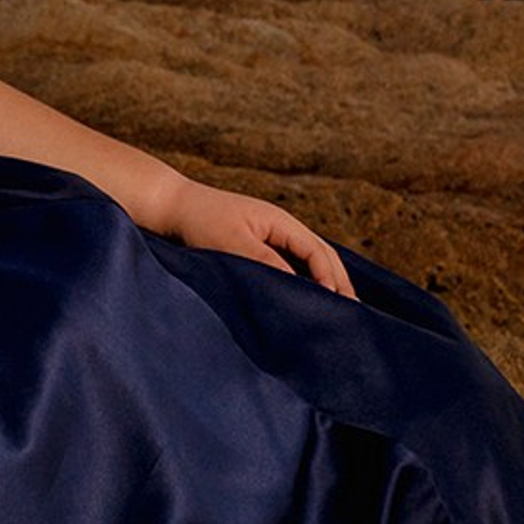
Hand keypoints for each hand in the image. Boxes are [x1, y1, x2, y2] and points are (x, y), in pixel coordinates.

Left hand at [159, 179, 355, 298]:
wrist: (170, 208)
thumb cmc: (199, 221)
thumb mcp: (232, 242)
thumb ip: (265, 262)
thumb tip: (297, 286)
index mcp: (281, 222)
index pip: (318, 251)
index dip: (330, 278)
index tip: (336, 305)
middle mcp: (281, 229)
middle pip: (321, 257)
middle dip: (338, 284)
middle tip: (353, 315)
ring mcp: (270, 239)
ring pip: (308, 264)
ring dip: (323, 285)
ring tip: (335, 313)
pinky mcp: (256, 251)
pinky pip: (289, 269)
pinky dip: (302, 285)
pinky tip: (302, 304)